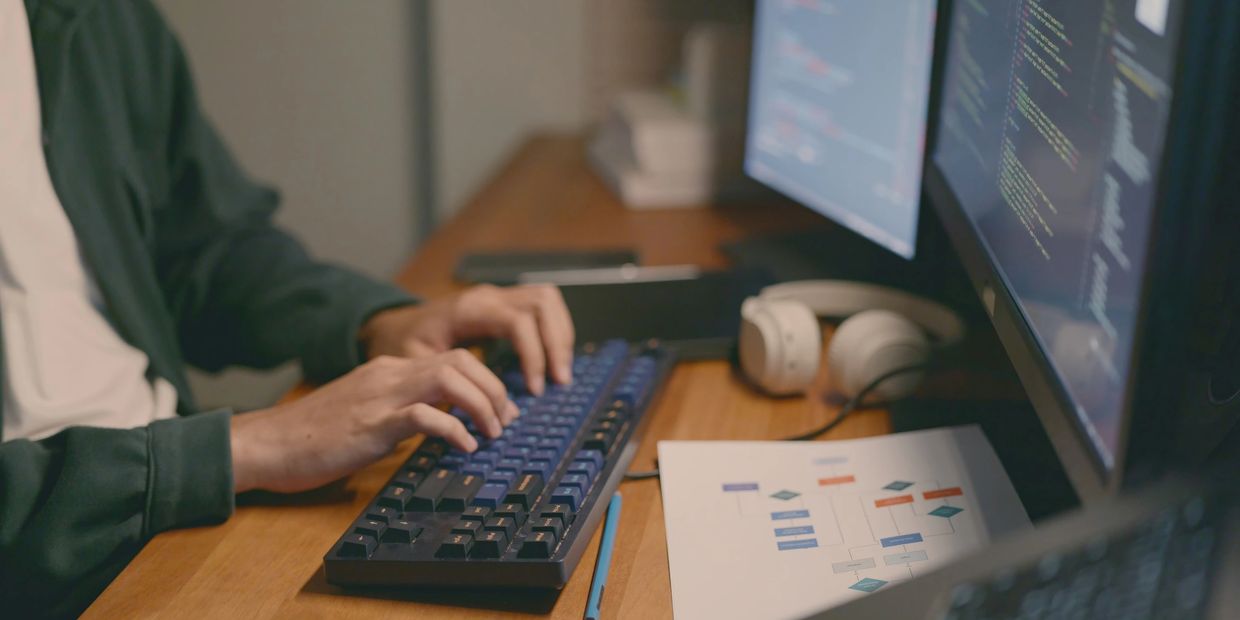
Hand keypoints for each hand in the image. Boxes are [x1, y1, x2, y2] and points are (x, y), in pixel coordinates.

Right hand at [229, 350, 517, 492]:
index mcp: (388, 370)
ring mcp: (380, 396)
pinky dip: (453, 429)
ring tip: (492, 433)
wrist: (265, 444)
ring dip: (481, 405)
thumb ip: (398, 412)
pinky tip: (464, 448)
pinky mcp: (371, 424)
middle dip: (493, 388)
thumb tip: (437, 426)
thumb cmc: (310, 437)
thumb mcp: (364, 414)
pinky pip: (424, 416)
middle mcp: (388, 375)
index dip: (486, 380)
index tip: (501, 409)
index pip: (452, 358)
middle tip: (506, 421)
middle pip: (461, 360)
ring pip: (449, 378)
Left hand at [359, 284, 574, 395]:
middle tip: (559, 381)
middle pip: (542, 304)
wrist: (394, 325)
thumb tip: (478, 410)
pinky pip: (542, 305)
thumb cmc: (403, 345)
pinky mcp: (504, 302)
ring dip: (560, 335)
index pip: (518, 322)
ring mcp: (497, 295)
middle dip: (556, 344)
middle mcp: (487, 296)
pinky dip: (555, 329)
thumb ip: (446, 382)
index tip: (533, 390)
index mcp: (468, 309)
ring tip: (560, 371)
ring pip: (548, 300)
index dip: (533, 355)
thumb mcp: (415, 363)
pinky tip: (552, 357)